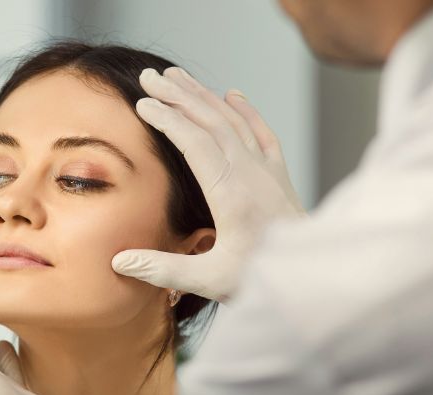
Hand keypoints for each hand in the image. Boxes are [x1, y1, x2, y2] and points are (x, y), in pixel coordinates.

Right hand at [112, 67, 306, 302]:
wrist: (312, 277)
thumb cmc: (260, 280)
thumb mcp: (208, 280)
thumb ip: (162, 269)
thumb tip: (120, 262)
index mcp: (231, 195)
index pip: (195, 143)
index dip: (167, 120)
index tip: (143, 104)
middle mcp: (251, 175)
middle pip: (211, 122)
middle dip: (178, 96)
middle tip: (149, 76)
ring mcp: (267, 172)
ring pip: (234, 121)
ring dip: (204, 96)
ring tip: (177, 77)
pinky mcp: (280, 176)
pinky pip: (262, 132)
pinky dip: (246, 110)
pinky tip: (232, 94)